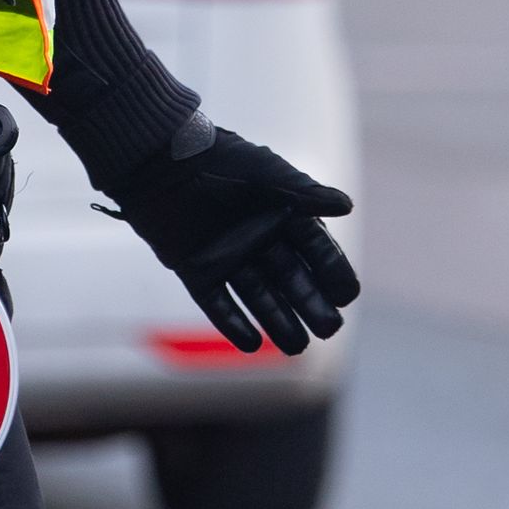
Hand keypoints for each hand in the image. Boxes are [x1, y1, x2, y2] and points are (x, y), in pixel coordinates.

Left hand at [100, 116, 361, 353]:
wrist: (161, 161)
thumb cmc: (220, 160)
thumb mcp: (267, 175)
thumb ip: (306, 194)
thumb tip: (348, 206)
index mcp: (281, 214)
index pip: (316, 250)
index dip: (333, 272)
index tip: (347, 296)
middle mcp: (258, 239)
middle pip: (291, 279)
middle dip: (311, 304)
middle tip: (329, 329)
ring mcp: (228, 256)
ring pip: (260, 296)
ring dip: (279, 321)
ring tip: (298, 348)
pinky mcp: (197, 270)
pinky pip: (218, 304)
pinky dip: (233, 325)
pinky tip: (252, 345)